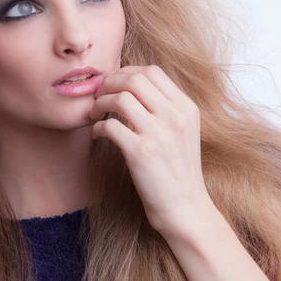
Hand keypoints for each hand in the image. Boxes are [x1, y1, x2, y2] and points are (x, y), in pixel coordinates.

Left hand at [90, 65, 213, 237]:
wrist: (185, 208)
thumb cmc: (178, 172)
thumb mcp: (184, 133)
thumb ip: (166, 109)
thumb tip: (134, 88)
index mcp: (187, 108)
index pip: (152, 72)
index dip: (126, 72)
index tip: (113, 84)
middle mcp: (175, 117)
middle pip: (134, 79)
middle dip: (109, 83)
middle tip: (98, 96)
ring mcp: (159, 134)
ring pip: (120, 98)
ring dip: (100, 103)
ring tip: (94, 114)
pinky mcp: (141, 152)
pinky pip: (110, 126)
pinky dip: (98, 127)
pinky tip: (98, 135)